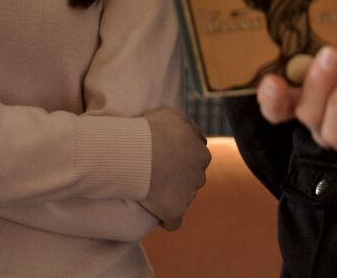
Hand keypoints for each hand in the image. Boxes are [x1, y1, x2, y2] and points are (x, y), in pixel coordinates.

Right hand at [142, 106, 209, 229]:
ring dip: (171, 196)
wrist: (134, 153)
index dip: (180, 158)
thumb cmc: (151, 130)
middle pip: (191, 179)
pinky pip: (173, 222)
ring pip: (183, 198)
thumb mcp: (175, 115)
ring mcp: (188, 196)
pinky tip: (158, 215)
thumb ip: (190, 127)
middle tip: (156, 172)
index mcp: (201, 153)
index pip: (196, 159)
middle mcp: (199, 176)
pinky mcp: (174, 212)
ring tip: (151, 190)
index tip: (164, 157)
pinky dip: (167, 220)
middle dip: (178, 177)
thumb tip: (198, 137)